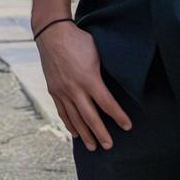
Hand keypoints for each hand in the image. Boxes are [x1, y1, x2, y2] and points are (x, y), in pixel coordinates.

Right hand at [35, 23, 131, 149]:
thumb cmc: (78, 40)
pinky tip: (76, 133)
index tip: (127, 126)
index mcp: (88, 78)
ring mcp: (62, 90)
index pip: (107, 103)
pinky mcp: (54, 90)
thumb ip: (104, 71)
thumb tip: (118, 82)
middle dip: (101, 133)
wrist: (52, 33)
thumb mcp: (97, 52)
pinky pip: (62, 112)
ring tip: (93, 147)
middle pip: (90, 116)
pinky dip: (70, 124)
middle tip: (109, 146)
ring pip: (75, 118)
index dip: (118, 116)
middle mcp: (74, 88)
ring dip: (85, 134)